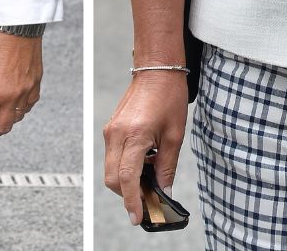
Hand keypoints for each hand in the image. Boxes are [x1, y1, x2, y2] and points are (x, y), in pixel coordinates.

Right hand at [101, 69, 189, 225]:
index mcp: (134, 136)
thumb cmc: (168, 98)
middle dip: (128, 194)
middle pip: (112, 178)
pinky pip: (113, 156)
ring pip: (110, 169)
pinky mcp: (111, 128)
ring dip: (127, 181)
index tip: (137, 216)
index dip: (131, 200)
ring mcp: (110, 131)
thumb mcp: (175, 136)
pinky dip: (125, 167)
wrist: (156, 70)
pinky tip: (145, 163)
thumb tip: (163, 191)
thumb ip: (167, 167)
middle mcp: (116, 134)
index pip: (125, 177)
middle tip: (149, 201)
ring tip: (151, 179)